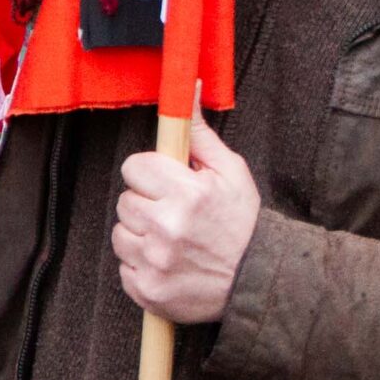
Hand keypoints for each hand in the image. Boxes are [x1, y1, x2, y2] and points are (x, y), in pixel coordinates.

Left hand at [114, 108, 259, 324]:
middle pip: (125, 200)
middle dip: (146, 203)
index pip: (134, 167)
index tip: (166, 184)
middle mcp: (167, 226)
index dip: (149, 174)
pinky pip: (124, 266)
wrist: (259, 284)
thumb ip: (199, 133)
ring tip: (172, 240)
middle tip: (174, 214)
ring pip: (121, 233)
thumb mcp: (231, 172)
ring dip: (140, 235)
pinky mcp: (148, 290)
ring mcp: (155, 261)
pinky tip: (168, 263)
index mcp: (187, 193)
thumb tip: (187, 89)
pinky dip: (141, 265)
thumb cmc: (243, 224)